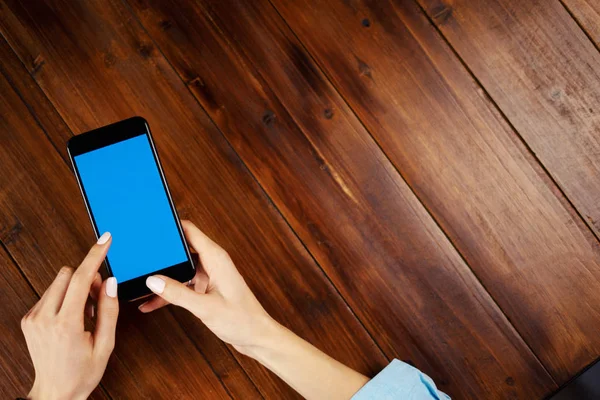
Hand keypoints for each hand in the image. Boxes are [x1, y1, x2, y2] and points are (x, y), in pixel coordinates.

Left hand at [22, 232, 118, 399]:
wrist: (55, 393)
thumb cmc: (81, 372)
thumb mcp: (106, 344)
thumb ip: (109, 310)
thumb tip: (109, 282)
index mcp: (66, 324)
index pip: (82, 278)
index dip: (95, 255)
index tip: (105, 240)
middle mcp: (45, 317)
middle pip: (68, 274)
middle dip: (87, 279)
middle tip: (98, 299)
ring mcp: (33, 317)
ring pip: (58, 282)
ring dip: (75, 288)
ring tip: (84, 313)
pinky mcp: (28, 319)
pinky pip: (50, 293)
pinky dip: (64, 298)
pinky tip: (71, 318)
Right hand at [138, 220, 276, 354]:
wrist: (256, 337)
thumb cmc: (242, 320)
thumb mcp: (205, 307)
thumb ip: (177, 293)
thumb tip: (153, 280)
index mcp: (216, 258)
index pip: (190, 231)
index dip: (170, 225)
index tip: (151, 224)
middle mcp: (213, 263)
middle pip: (181, 249)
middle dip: (161, 253)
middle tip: (138, 257)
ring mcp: (209, 276)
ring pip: (180, 270)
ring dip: (162, 277)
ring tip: (138, 282)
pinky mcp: (207, 289)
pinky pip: (183, 286)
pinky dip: (169, 292)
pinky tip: (150, 302)